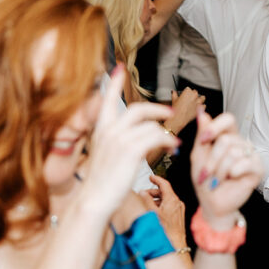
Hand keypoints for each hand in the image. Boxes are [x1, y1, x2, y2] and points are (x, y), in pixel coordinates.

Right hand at [80, 67, 179, 215]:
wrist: (95, 200)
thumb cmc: (102, 182)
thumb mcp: (105, 154)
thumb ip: (115, 139)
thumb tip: (133, 132)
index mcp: (100, 128)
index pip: (107, 99)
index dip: (114, 83)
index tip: (119, 68)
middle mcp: (108, 130)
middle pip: (137, 108)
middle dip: (157, 109)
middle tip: (170, 114)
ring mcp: (118, 138)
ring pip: (151, 125)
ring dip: (166, 133)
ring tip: (173, 143)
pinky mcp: (130, 149)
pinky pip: (156, 137)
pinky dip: (168, 141)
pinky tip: (172, 148)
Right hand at [138, 175, 187, 250]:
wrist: (176, 243)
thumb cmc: (166, 230)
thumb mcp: (153, 213)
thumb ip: (147, 200)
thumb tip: (143, 193)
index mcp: (172, 199)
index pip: (165, 184)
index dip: (157, 179)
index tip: (151, 177)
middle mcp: (177, 202)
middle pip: (165, 192)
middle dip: (153, 192)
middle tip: (144, 195)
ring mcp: (179, 209)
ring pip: (166, 199)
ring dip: (156, 200)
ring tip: (147, 204)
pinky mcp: (179, 215)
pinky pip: (169, 205)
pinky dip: (161, 205)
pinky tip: (154, 211)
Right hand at [167, 87, 204, 135]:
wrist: (179, 118)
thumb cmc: (176, 109)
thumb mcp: (173, 100)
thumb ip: (174, 94)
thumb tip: (174, 92)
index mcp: (187, 91)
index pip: (188, 89)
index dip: (186, 92)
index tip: (185, 95)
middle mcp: (194, 95)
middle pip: (195, 92)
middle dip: (193, 95)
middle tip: (189, 99)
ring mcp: (198, 101)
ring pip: (202, 97)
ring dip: (200, 99)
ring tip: (197, 102)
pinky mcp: (201, 108)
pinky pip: (204, 105)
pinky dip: (202, 106)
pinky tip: (198, 108)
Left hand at [190, 110, 262, 229]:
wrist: (212, 203)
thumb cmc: (205, 180)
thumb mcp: (198, 156)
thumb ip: (202, 135)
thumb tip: (202, 111)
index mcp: (227, 137)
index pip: (228, 119)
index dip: (216, 127)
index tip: (204, 140)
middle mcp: (241, 144)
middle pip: (226, 139)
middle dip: (212, 160)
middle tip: (207, 174)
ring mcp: (250, 155)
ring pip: (234, 153)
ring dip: (220, 170)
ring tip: (218, 180)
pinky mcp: (257, 168)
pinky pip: (245, 163)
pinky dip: (233, 173)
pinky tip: (231, 178)